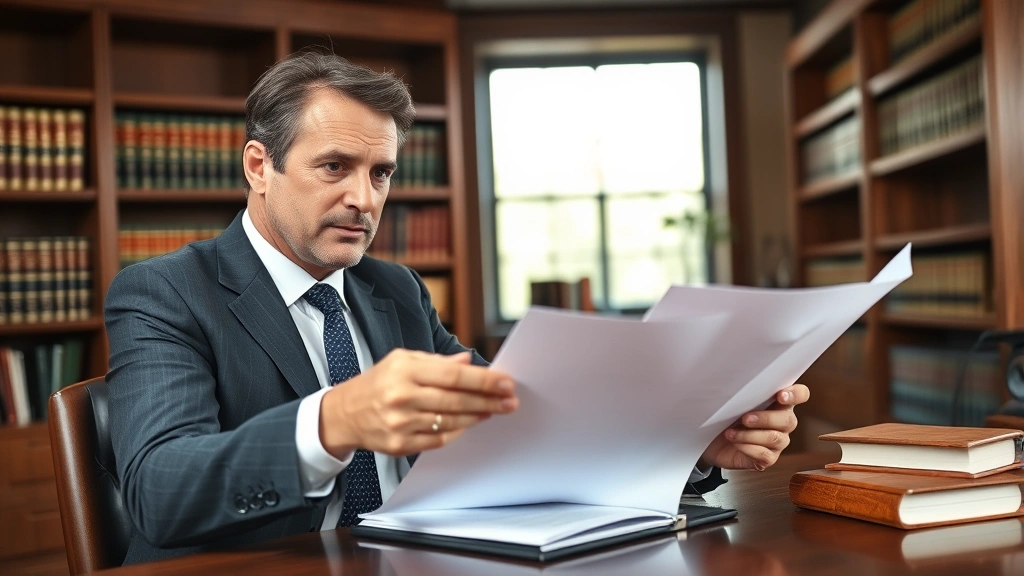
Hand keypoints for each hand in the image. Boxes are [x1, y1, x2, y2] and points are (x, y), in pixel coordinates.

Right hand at [318, 350, 517, 456]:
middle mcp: (402, 397)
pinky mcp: (400, 445)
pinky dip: (458, 432)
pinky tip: (470, 423)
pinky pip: (439, 440)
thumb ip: (437, 361)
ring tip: (494, 410)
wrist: (345, 412)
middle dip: (488, 401)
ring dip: (477, 417)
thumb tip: (468, 361)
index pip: (453, 376)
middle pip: (456, 401)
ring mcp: (400, 424)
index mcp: (405, 371)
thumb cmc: (378, 382)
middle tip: (510, 400)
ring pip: (450, 423)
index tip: (505, 382)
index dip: (483, 379)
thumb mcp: (403, 360)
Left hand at [698, 384, 809, 471]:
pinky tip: (735, 443)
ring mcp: (778, 441)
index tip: (780, 396)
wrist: (713, 442)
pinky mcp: (768, 458)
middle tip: (745, 418)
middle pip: (788, 420)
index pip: (800, 394)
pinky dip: (747, 448)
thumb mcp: (733, 401)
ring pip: (775, 438)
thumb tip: (738, 382)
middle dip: (765, 418)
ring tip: (731, 433)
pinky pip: (764, 454)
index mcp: (779, 402)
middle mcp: (783, 422)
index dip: (795, 394)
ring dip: (749, 435)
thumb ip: (744, 392)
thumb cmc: (726, 417)